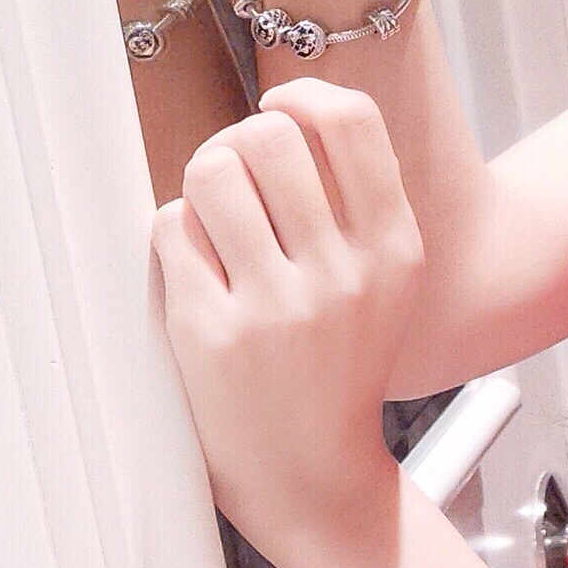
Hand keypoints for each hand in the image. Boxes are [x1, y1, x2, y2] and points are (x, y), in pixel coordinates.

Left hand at [150, 79, 426, 567]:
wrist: (314, 471)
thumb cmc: (341, 367)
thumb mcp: (387, 281)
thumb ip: (359, 201)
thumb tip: (292, 109)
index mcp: (395, 250)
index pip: (351, 123)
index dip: (302, 96)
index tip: (278, 110)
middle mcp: (345, 274)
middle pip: (268, 136)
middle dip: (238, 142)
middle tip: (234, 175)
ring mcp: (280, 305)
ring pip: (212, 172)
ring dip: (201, 183)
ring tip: (210, 218)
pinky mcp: (216, 333)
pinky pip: (172, 230)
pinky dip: (175, 236)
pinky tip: (197, 269)